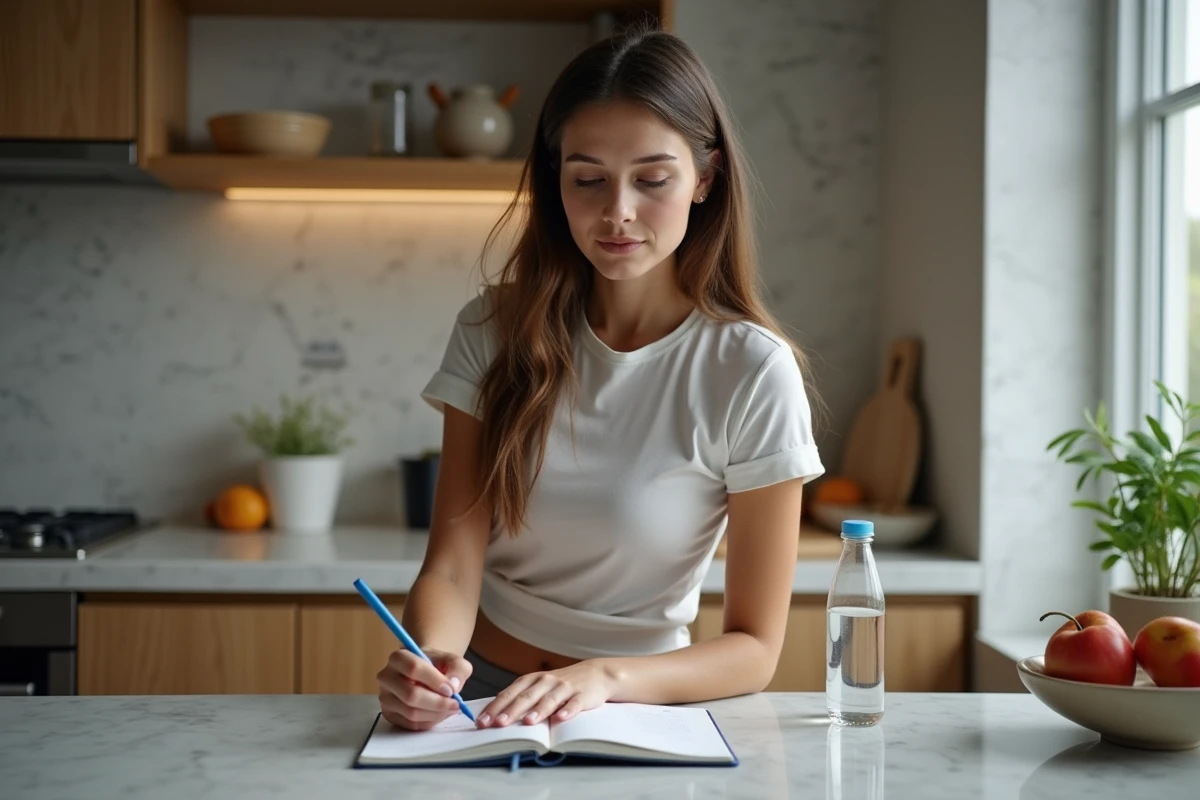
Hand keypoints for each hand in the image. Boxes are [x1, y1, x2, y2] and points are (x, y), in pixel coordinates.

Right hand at [376, 648, 472, 730]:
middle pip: (411, 695)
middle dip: (437, 702)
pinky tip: (440, 714)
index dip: (434, 680)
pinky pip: (411, 725)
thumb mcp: (452, 660)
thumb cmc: (437, 665)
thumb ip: (457, 668)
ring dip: (436, 714)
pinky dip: (430, 722)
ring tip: (450, 709)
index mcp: (398, 658)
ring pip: (411, 713)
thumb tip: (454, 685)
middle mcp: (386, 677)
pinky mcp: (389, 715)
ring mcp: (386, 698)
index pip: (413, 668)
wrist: (426, 673)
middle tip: (455, 704)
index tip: (451, 689)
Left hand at [478, 659, 616, 727]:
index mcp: (532, 680)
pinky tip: (561, 718)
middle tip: (498, 723)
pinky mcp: (582, 695)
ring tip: (528, 722)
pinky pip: (574, 704)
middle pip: (526, 696)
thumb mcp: (540, 686)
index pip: (510, 693)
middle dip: (511, 710)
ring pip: (549, 699)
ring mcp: (565, 687)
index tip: (482, 721)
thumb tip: (495, 714)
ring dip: (538, 710)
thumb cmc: (562, 684)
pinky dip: (568, 711)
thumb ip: (521, 697)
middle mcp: (546, 681)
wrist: (596, 674)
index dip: (495, 707)